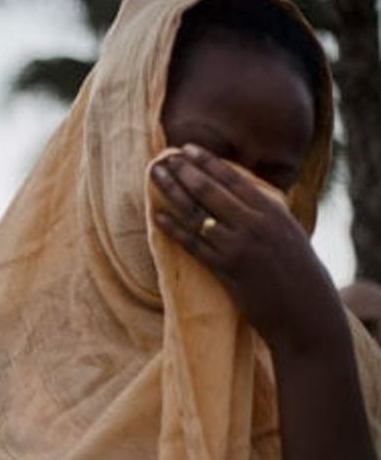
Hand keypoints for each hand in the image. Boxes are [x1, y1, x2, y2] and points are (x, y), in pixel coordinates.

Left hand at [150, 144, 341, 353]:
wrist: (305, 311)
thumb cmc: (297, 272)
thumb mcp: (287, 232)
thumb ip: (265, 212)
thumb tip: (241, 193)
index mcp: (272, 211)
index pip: (233, 179)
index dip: (207, 162)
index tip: (186, 148)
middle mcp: (254, 224)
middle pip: (210, 191)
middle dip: (183, 172)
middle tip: (161, 158)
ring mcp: (238, 246)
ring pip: (196, 213)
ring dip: (172, 192)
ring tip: (155, 177)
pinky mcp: (226, 270)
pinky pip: (192, 244)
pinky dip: (173, 229)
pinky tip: (156, 216)